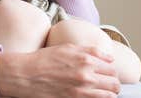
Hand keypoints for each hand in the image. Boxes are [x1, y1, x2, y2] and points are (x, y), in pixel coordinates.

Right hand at [0, 44, 120, 97]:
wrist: (25, 75)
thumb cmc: (44, 60)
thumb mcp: (68, 48)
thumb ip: (90, 51)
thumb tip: (109, 57)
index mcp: (86, 59)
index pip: (112, 67)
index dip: (111, 70)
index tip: (107, 72)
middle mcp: (86, 75)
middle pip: (114, 82)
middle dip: (113, 82)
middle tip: (106, 83)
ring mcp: (82, 90)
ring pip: (111, 94)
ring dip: (109, 93)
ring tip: (102, 91)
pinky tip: (94, 96)